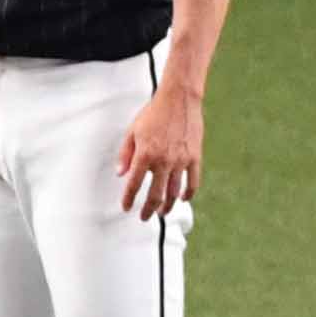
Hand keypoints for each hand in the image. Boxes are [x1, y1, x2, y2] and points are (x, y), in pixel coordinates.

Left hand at [117, 82, 203, 219]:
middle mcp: (163, 161)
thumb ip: (125, 155)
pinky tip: (184, 199)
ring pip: (174, 192)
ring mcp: (181, 161)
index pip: (134, 184)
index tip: (126, 207)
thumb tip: (120, 174)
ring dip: (168, 205)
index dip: (128, 199)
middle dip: (148, 209)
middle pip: (155, 194)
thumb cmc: (154, 113)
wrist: (179, 100)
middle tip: (144, 217)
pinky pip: (193, 181)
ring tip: (163, 212)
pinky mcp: (194, 157)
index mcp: (145, 155)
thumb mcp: (132, 132)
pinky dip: (188, 193)